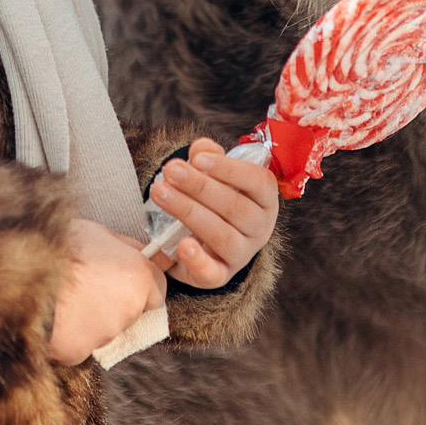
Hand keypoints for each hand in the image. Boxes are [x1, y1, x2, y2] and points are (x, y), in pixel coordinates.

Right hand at [47, 218, 166, 365]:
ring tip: (66, 298)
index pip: (157, 288)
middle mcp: (128, 309)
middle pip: (131, 310)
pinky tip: (53, 316)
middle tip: (88, 286)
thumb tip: (136, 251)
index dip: (140, 284)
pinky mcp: (80, 351)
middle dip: (115, 302)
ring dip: (92, 317)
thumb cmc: (58, 246)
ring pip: (105, 328)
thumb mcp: (96, 231)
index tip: (126, 280)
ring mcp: (105, 334)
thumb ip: (123, 247)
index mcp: (137, 276)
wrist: (22, 275)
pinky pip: (79, 343)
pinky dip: (70, 334)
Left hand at [147, 136, 279, 288]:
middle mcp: (260, 228)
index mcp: (264, 198)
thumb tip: (200, 148)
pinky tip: (181, 244)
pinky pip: (212, 273)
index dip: (228, 169)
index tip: (198, 159)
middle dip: (199, 187)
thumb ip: (207, 156)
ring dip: (189, 211)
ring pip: (222, 235)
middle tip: (170, 171)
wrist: (207, 238)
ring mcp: (242, 254)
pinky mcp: (220, 275)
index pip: (257, 181)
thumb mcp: (213, 173)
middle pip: (235, 207)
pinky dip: (197, 260)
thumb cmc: (214, 197)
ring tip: (161, 192)